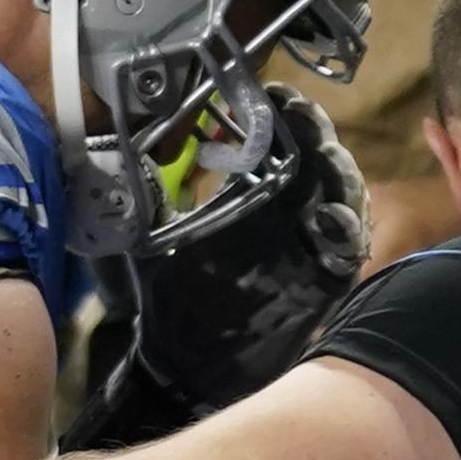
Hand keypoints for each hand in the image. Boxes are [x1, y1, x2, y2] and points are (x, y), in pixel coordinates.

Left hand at [66, 85, 371, 448]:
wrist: (181, 367)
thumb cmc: (170, 301)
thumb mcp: (153, 238)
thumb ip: (144, 195)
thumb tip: (111, 148)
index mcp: (252, 196)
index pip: (279, 141)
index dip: (285, 114)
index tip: (275, 92)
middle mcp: (287, 215)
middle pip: (320, 160)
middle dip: (317, 134)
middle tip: (301, 117)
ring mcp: (309, 248)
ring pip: (344, 198)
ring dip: (340, 175)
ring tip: (325, 158)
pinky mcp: (322, 284)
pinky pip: (349, 252)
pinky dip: (346, 232)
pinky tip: (329, 219)